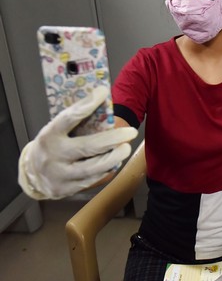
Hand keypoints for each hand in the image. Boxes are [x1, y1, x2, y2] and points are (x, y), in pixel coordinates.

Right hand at [18, 86, 137, 199]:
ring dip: (113, 158)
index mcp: (49, 135)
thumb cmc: (52, 146)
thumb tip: (102, 105)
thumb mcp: (56, 131)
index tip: (102, 92)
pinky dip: (106, 171)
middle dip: (112, 139)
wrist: (32, 175)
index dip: (86, 104)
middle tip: (131, 132)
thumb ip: (75, 123)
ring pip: (92, 168)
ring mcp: (60, 175)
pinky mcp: (67, 189)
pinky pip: (92, 181)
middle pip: (87, 147)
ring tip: (126, 148)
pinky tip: (115, 163)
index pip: (68, 118)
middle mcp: (53, 156)